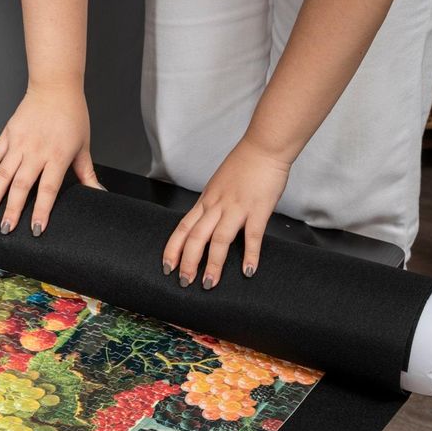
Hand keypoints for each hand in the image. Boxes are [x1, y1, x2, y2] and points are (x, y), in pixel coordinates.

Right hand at [0, 85, 101, 234]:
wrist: (56, 86)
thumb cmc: (73, 116)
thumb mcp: (84, 146)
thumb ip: (87, 174)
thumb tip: (99, 194)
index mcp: (57, 156)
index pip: (48, 190)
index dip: (41, 211)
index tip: (35, 230)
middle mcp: (36, 151)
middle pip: (21, 185)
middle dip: (12, 210)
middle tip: (5, 230)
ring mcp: (19, 142)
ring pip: (3, 173)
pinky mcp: (8, 133)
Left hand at [162, 137, 289, 289]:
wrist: (264, 147)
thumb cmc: (244, 166)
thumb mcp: (218, 185)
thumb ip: (212, 205)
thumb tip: (206, 223)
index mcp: (206, 200)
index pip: (183, 227)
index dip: (173, 249)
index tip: (167, 267)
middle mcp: (217, 205)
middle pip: (196, 237)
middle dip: (188, 262)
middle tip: (185, 282)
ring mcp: (237, 208)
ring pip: (219, 239)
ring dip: (213, 264)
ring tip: (209, 283)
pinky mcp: (258, 209)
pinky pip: (253, 236)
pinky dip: (250, 255)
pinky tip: (248, 270)